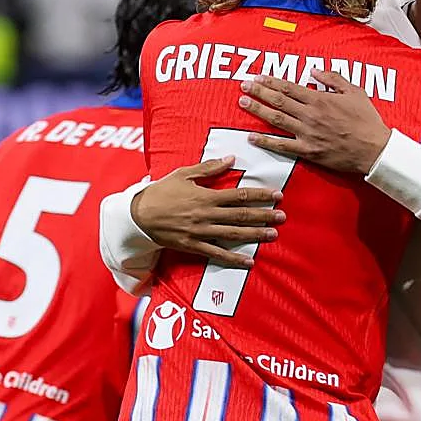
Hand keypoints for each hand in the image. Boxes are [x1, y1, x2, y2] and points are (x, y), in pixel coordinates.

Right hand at [131, 157, 284, 267]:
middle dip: (264, 216)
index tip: (276, 195)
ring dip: (255, 235)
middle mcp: (207, 215)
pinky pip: (217, 254)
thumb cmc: (161, 192)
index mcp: (206, 196)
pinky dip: (234, 259)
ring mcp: (201, 232)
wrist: (138, 215)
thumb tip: (231, 158)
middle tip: (283, 217)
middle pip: (241, 215)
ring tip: (273, 235)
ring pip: (233, 234)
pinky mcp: (194, 246)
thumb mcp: (183, 174)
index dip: (260, 195)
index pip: (239, 195)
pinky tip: (249, 262)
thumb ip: (209, 168)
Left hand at [237, 71, 391, 173]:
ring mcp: (307, 133)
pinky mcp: (308, 151)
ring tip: (243, 103)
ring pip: (276, 120)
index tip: (258, 76)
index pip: (289, 87)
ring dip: (258, 110)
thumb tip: (314, 71)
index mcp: (320, 99)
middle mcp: (310, 115)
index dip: (271, 81)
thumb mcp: (354, 92)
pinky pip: (282, 146)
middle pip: (278, 101)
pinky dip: (266, 141)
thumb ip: (333, 79)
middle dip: (259, 91)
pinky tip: (252, 137)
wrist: (374, 149)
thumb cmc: (367, 121)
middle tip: (243, 86)